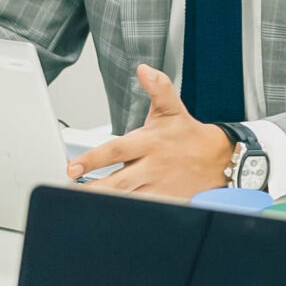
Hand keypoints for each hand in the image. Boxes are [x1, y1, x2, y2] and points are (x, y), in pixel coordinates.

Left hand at [65, 65, 234, 200]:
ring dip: (101, 203)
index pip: (116, 151)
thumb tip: (144, 69)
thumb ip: (158, 88)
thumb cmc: (187, 135)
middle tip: (67, 192)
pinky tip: (101, 215)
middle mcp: (151, 167)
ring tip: (76, 206)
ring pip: (126, 199)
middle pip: (117, 182)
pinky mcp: (162, 200)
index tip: (72, 167)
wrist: (218, 160)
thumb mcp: (172, 109)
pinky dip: (121, 212)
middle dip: (91, 189)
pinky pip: (139, 208)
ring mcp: (156, 187)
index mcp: (149, 143)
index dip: (93, 159)